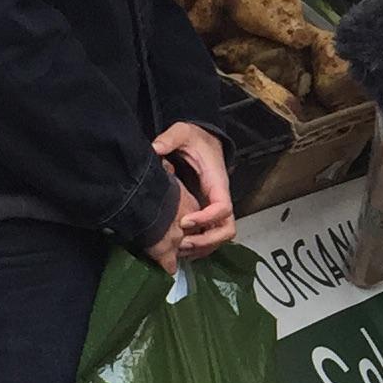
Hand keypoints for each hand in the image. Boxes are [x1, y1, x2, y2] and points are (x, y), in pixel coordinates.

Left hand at [149, 120, 235, 260]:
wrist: (203, 140)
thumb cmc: (196, 139)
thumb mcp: (183, 132)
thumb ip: (170, 139)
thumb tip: (156, 149)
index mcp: (217, 183)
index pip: (223, 209)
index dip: (206, 219)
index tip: (185, 221)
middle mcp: (219, 199)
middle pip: (226, 231)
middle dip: (206, 241)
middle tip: (182, 243)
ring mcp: (214, 209)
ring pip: (218, 238)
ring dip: (200, 248)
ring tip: (177, 250)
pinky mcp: (206, 214)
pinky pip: (209, 237)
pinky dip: (197, 247)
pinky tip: (178, 248)